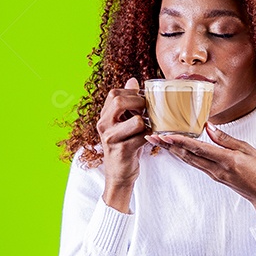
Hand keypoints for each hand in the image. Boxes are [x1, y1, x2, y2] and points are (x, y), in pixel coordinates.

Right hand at [96, 77, 150, 206]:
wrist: (119, 175)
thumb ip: (127, 103)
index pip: (114, 93)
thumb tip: (132, 80)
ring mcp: (111, 139)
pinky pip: (143, 137)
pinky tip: (152, 139)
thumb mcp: (123, 123)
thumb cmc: (125, 146)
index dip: (132, 93)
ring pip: (136, 120)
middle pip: (119, 101)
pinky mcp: (123, 151)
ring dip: (149, 123)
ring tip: (151, 127)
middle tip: (149, 110)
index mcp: (104, 116)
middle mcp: (103, 125)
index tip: (143, 100)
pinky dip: (152, 137)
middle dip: (139, 103)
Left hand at [148, 125, 255, 222]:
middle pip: (187, 156)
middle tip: (152, 136)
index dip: (180, 141)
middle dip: (168, 146)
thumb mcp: (249, 151)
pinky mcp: (216, 177)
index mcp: (226, 160)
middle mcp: (216, 169)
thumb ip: (227, 140)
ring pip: (190, 161)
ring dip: (173, 151)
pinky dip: (185, 156)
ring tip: (159, 142)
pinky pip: (196, 164)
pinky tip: (178, 150)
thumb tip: (209, 127)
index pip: (198, 148)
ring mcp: (215, 175)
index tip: (165, 135)